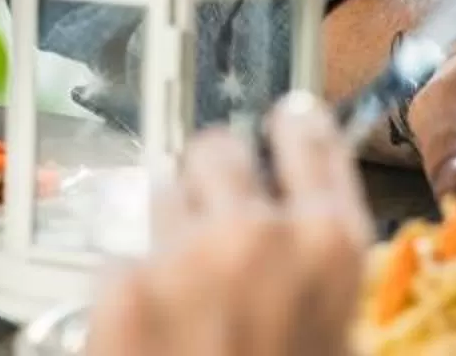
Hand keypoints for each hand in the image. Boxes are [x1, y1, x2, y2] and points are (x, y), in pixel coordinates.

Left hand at [84, 96, 371, 355]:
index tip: (282, 122)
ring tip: (182, 298)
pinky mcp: (122, 286)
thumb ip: (316, 277)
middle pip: (218, 150)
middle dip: (212, 183)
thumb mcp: (334, 342)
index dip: (289, 127)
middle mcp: (259, 234)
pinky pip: (121, 262)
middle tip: (212, 228)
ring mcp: (184, 256)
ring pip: (159, 196)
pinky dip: (128, 296)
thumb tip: (295, 233)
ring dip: (167, 234)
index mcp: (329, 248)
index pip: (308, 138)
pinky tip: (148, 337)